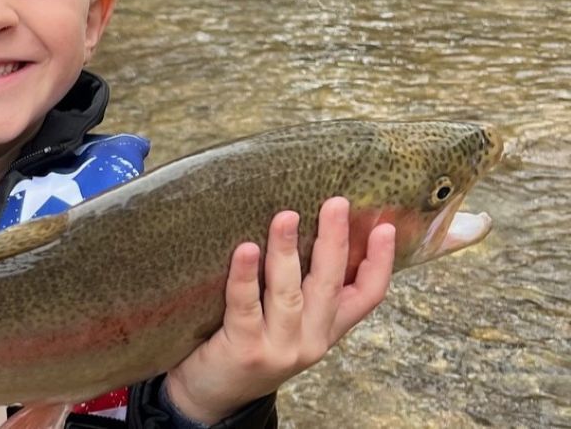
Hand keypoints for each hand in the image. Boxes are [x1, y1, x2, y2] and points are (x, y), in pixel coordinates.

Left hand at [164, 197, 395, 423]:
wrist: (213, 395)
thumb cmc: (247, 346)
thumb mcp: (286, 322)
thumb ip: (301, 288)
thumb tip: (302, 225)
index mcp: (326, 330)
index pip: (367, 296)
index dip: (380, 263)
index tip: (387, 227)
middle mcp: (310, 340)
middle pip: (331, 286)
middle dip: (336, 242)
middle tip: (336, 204)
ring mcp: (279, 347)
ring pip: (289, 293)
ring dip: (288, 252)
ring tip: (286, 217)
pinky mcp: (245, 350)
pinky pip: (246, 306)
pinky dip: (245, 276)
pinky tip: (246, 249)